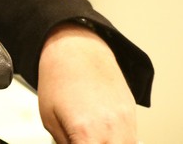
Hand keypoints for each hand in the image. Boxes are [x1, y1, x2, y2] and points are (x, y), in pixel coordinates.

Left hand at [37, 23, 136, 142]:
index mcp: (87, 132)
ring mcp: (127, 124)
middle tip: (79, 140)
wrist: (76, 47)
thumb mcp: (49, 118)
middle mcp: (112, 130)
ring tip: (89, 136)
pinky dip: (119, 143)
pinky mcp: (133, 116)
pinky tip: (102, 137)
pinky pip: (132, 142)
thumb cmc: (57, 78)